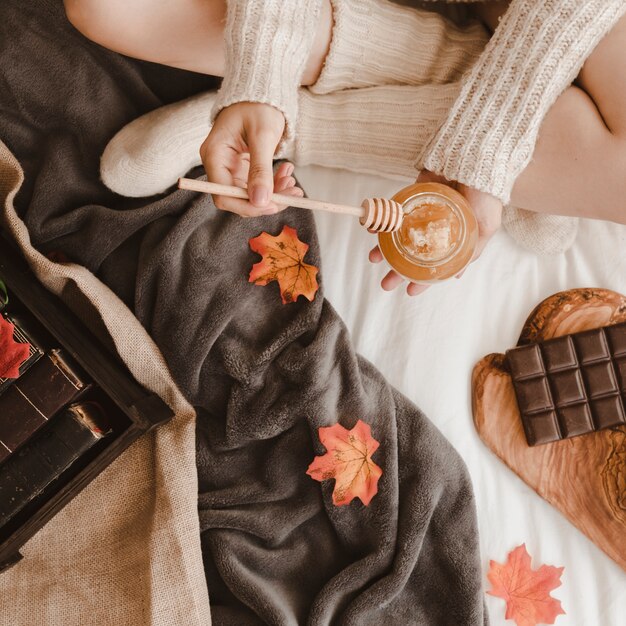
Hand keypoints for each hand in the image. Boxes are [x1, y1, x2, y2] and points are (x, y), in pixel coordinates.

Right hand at [200, 102, 302, 216]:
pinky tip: (288, 174)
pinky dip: (274, 185)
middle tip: (293, 194)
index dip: (247, 205)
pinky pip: (258, 186)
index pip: (223, 194)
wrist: (261, 92)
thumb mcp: (262, 136)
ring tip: (294, 184)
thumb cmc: (258, 105)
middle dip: (266, 200)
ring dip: (274, 194)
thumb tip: (260, 202)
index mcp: (214, 155)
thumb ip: (260, 170)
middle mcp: (218, 165)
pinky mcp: (242, 169)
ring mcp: (230, 168)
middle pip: (237, 198)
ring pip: (251, 195)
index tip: (273, 205)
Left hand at [369, 170, 502, 295]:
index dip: (422, 280)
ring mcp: (421, 213)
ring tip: (373, 259)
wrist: (475, 161)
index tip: (409, 292)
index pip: (433, 265)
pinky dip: (382, 222)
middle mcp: (434, 228)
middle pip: (411, 254)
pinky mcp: (410, 196)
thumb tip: (456, 276)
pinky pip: (392, 213)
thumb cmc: (486, 197)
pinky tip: (373, 231)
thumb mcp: (484, 230)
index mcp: (452, 239)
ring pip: (398, 236)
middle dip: (397, 271)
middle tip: (386, 284)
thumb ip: (471, 253)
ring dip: (384, 248)